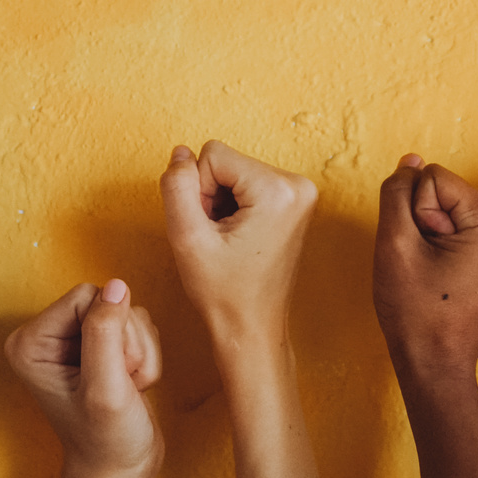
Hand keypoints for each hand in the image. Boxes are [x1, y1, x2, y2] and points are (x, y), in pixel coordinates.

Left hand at [5, 279, 163, 477]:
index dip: (111, 330)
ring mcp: (74, 341)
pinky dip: (145, 358)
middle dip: (127, 343)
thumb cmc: (105, 441)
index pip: (87, 295)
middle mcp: (47, 336)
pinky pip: (139, 326)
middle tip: (119, 383)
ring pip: (128, 313)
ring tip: (125, 387)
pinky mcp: (100, 346)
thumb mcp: (105, 387)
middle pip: (108, 301)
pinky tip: (131, 385)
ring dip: (139, 352)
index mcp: (30, 341)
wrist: (118, 472)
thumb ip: (106, 333)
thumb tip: (116, 285)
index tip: (108, 372)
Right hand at [159, 141, 317, 338]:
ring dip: (222, 202)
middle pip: (227, 161)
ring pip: (234, 172)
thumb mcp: (187, 237)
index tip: (210, 227)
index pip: (213, 154)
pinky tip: (239, 237)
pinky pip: (248, 183)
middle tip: (218, 237)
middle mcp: (298, 185)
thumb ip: (177, 186)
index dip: (198, 190)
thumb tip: (181, 152)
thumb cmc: (224, 292)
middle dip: (212, 195)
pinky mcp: (294, 201)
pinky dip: (235, 206)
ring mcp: (300, 193)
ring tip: (229, 240)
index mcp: (279, 190)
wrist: (252, 325)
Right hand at [374, 155, 477, 387]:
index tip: (424, 253)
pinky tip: (438, 274)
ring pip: (440, 206)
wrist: (435, 363)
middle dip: (422, 223)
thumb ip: (397, 193)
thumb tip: (410, 162)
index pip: (432, 178)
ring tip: (432, 273)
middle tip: (427, 267)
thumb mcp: (395, 244)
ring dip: (426, 235)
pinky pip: (450, 224)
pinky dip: (435, 245)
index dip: (414, 213)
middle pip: (439, 190)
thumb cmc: (418, 314)